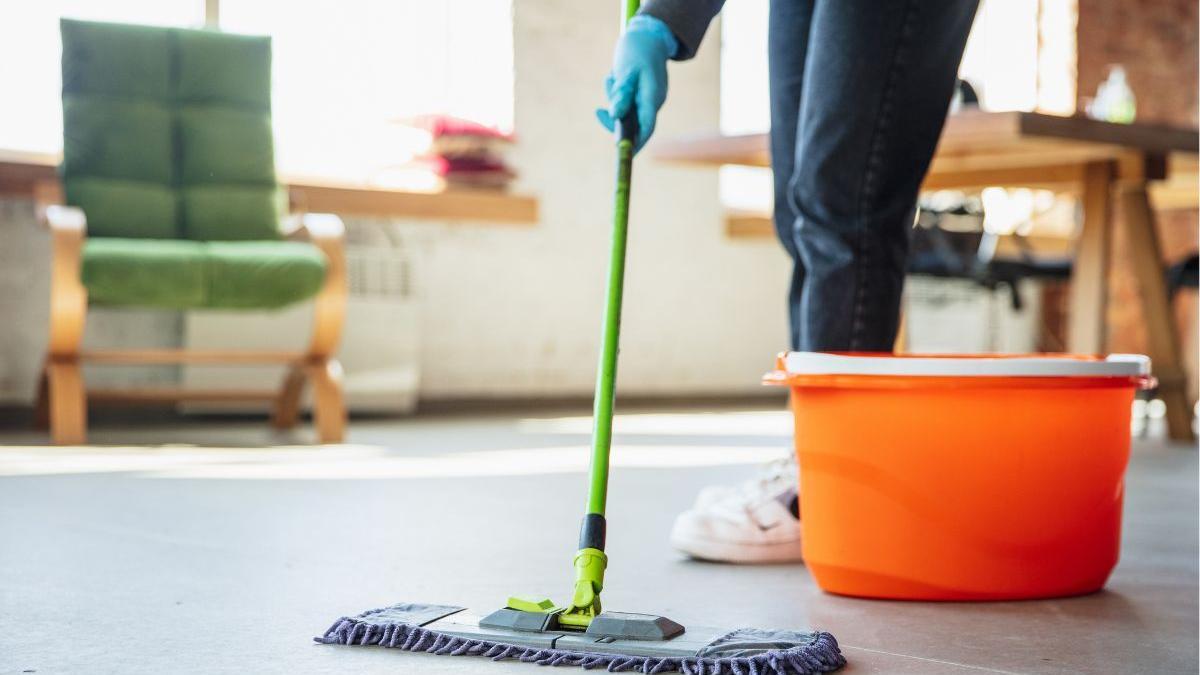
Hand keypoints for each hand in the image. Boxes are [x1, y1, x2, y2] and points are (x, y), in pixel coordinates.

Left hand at [596, 15, 678, 152]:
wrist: (648, 34)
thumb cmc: (637, 50)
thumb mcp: (626, 71)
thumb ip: (622, 94)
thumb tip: (614, 116)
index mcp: (653, 97)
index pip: (646, 127)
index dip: (635, 143)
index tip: (621, 153)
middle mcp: (653, 101)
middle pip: (634, 123)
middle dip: (615, 119)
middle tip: (599, 111)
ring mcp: (649, 98)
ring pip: (627, 111)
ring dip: (614, 99)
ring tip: (612, 77)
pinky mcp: (643, 94)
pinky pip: (627, 102)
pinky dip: (617, 94)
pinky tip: (614, 76)